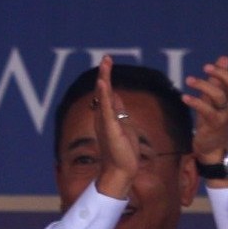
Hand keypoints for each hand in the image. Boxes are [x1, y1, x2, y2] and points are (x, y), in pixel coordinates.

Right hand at [92, 55, 140, 199]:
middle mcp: (103, 117)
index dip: (107, 78)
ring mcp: (105, 122)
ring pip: (104, 96)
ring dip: (104, 78)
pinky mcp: (110, 127)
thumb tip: (116, 97)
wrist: (121, 170)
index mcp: (107, 117)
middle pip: (103, 91)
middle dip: (104, 74)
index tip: (108, 63)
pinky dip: (104, 94)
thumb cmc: (123, 152)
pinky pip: (106, 107)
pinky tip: (103, 83)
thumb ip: (119, 112)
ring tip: (105, 64)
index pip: (107, 93)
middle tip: (106, 58)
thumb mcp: (124, 126)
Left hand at [184, 53, 227, 164]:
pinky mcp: (214, 124)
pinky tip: (185, 97)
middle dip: (222, 74)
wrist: (212, 148)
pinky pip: (207, 111)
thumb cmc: (212, 119)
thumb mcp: (214, 98)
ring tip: (188, 79)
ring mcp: (224, 115)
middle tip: (206, 67)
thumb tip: (224, 58)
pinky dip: (195, 102)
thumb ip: (217, 80)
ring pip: (219, 96)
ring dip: (203, 85)